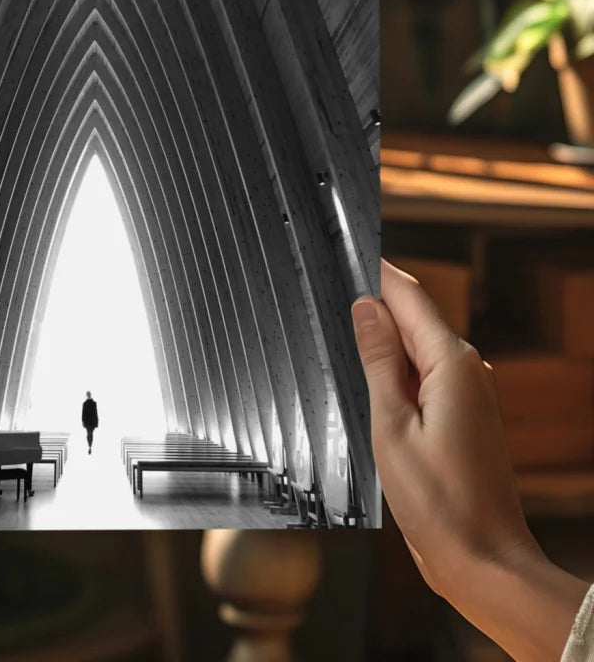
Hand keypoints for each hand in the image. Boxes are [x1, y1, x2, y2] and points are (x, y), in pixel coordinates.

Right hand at [353, 260, 587, 661]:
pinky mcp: (464, 417)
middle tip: (328, 294)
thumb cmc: (439, 503)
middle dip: (374, 305)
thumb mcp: (390, 424)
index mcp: (453, 365)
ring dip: (382, 341)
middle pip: (413, 318)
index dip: (377, 271)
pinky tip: (368, 383)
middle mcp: (468, 371)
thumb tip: (365, 307)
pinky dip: (395, 371)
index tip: (347, 249)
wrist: (483, 561)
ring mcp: (470, 394)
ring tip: (341, 339)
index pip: (409, 295)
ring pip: (417, 348)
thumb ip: (377, 360)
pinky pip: (424, 375)